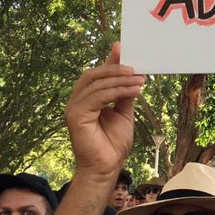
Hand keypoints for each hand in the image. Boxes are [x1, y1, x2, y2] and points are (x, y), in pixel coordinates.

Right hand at [65, 42, 144, 177]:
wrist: (107, 167)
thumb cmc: (113, 143)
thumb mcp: (123, 112)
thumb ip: (124, 93)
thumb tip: (133, 74)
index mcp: (87, 98)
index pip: (98, 74)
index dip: (109, 60)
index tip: (122, 47)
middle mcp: (78, 100)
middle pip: (94, 74)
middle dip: (116, 69)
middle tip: (136, 69)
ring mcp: (74, 107)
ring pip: (97, 84)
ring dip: (120, 80)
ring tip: (140, 81)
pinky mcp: (75, 116)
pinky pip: (97, 97)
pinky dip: (116, 91)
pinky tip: (134, 91)